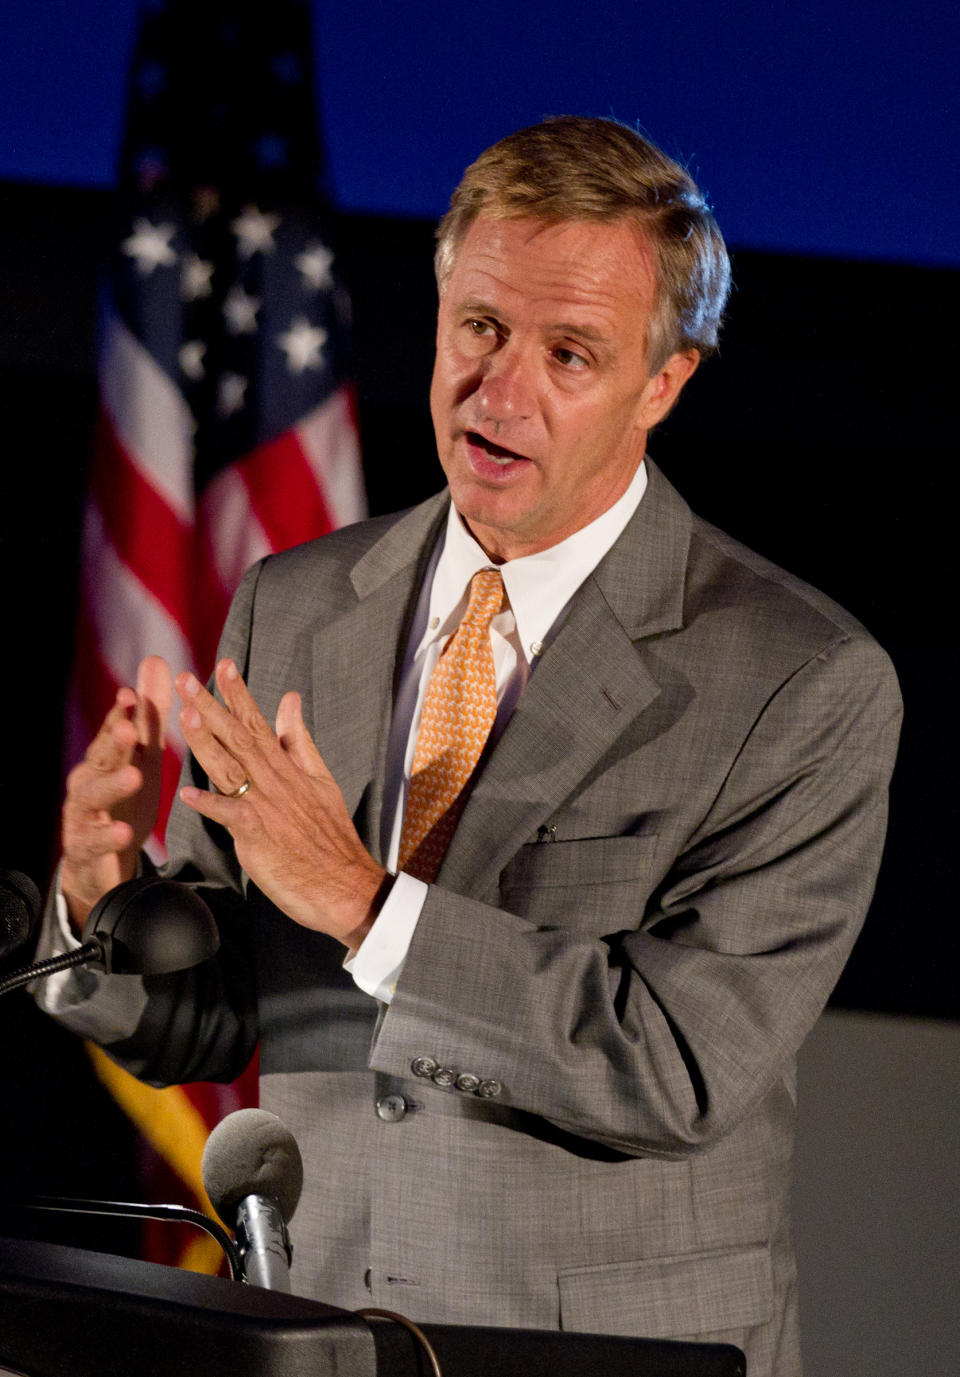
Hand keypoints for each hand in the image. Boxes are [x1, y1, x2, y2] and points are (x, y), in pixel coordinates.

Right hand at [61, 656, 171, 929]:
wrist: (101, 861)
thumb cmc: (123, 799)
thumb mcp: (141, 756)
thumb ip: (148, 714)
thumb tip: (155, 659)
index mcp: (105, 758)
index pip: (113, 732)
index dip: (121, 715)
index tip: (131, 695)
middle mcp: (88, 781)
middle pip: (100, 759)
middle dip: (112, 743)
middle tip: (128, 728)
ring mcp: (84, 814)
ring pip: (94, 796)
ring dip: (113, 785)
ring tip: (132, 777)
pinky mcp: (86, 847)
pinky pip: (95, 840)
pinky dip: (108, 836)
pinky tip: (123, 833)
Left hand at [177, 659, 386, 950]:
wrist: (344, 884)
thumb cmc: (329, 837)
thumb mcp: (320, 779)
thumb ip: (299, 740)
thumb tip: (289, 700)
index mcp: (288, 768)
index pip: (259, 722)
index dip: (239, 694)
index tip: (222, 666)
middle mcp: (275, 782)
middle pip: (239, 738)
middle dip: (211, 706)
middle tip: (185, 680)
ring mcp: (266, 807)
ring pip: (231, 768)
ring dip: (207, 742)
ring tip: (186, 716)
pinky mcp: (259, 837)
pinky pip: (231, 817)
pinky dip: (211, 804)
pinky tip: (188, 793)